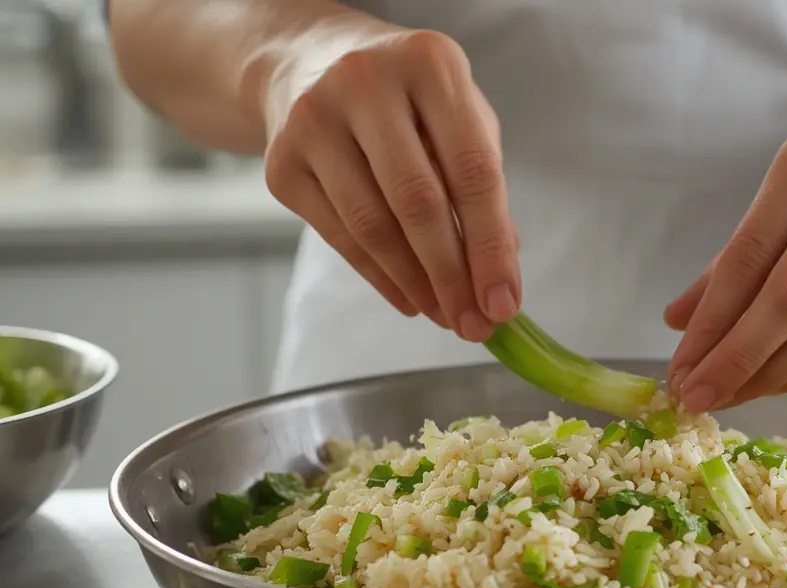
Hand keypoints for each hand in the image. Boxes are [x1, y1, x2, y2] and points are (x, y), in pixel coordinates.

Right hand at [261, 26, 519, 340]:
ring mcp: (314, 121)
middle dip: (452, 277)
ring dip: (417, 286)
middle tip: (475, 325)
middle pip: (417, 202)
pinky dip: (381, 278)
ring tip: (446, 316)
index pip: (472, 170)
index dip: (492, 245)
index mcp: (429, 65)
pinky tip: (410, 299)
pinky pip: (340, 237)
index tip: (505, 301)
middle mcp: (366, 83)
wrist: (306, 63)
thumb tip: (501, 270)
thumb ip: (483, 184)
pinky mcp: (281, 162)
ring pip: (373, 227)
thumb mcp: (457, 116)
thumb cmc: (405, 98)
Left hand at [665, 122, 786, 410]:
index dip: (710, 321)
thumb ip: (732, 262)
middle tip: (698, 396)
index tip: (680, 369)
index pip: (750, 253)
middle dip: (738, 358)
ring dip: (774, 376)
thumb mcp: (782, 204)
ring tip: (734, 396)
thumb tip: (677, 322)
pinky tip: (781, 384)